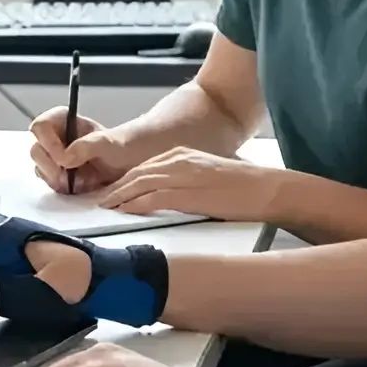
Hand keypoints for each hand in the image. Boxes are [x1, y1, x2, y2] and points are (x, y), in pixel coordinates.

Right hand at [29, 106, 133, 194]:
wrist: (128, 164)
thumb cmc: (119, 146)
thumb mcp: (108, 143)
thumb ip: (87, 146)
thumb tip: (66, 157)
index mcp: (62, 120)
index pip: (40, 126)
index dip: (48, 142)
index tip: (63, 157)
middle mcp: (54, 138)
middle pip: (36, 150)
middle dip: (50, 166)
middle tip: (66, 176)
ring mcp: (54, 158)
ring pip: (40, 169)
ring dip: (56, 179)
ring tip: (78, 181)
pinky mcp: (57, 176)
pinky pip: (49, 183)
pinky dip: (62, 188)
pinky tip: (78, 187)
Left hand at [99, 147, 286, 222]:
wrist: (268, 189)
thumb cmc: (242, 189)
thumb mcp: (206, 179)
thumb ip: (183, 184)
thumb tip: (164, 199)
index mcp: (182, 155)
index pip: (143, 167)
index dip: (123, 181)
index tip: (109, 193)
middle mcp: (179, 160)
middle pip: (136, 173)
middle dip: (115, 188)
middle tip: (98, 202)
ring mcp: (184, 174)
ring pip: (140, 183)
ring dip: (119, 196)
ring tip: (104, 208)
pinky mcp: (190, 192)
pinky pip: (155, 197)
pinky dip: (136, 203)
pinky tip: (124, 211)